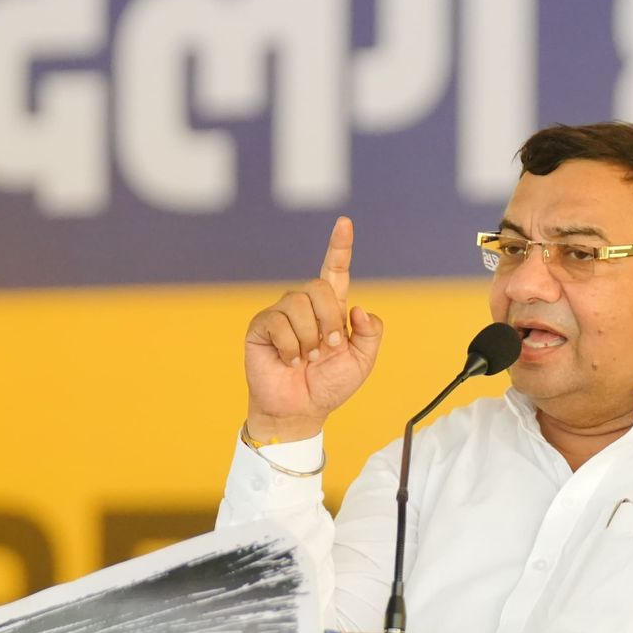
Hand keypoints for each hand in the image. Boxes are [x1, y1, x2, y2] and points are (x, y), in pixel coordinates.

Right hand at [244, 216, 383, 441]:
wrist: (301, 410)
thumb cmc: (329, 384)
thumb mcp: (362, 361)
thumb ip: (370, 333)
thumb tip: (358, 308)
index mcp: (331, 308)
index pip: (335, 270)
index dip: (340, 247)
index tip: (345, 222)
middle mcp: (305, 305)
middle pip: (319, 287)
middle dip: (330, 320)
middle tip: (330, 348)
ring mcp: (281, 314)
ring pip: (298, 304)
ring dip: (310, 337)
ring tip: (307, 359)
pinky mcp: (261, 327)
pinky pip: (278, 322)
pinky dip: (290, 347)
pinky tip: (289, 361)